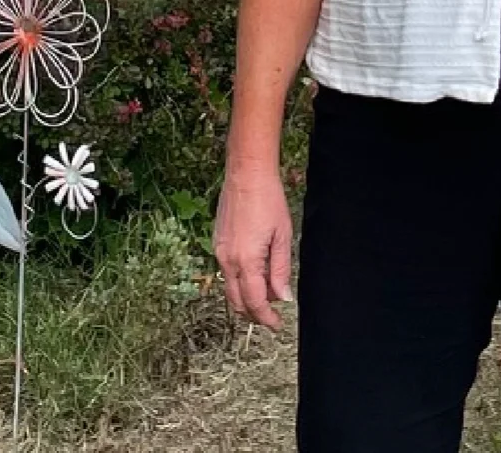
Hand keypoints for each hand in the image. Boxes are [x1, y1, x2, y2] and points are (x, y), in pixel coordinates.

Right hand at [214, 163, 294, 328]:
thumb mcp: (283, 237)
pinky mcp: (217, 243)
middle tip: (273, 316)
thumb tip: (283, 297)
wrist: (246, 175)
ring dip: (247, 298)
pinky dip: (240, 282)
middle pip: (237, 301)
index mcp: (246, 260)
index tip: (277, 325)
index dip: (266, 318)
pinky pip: (226, 273)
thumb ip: (281, 270)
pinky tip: (257, 275)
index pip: (254, 301)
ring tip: (269, 295)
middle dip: (255, 314)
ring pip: (230, 289)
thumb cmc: (268, 201)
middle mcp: (227, 260)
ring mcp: (219, 252)